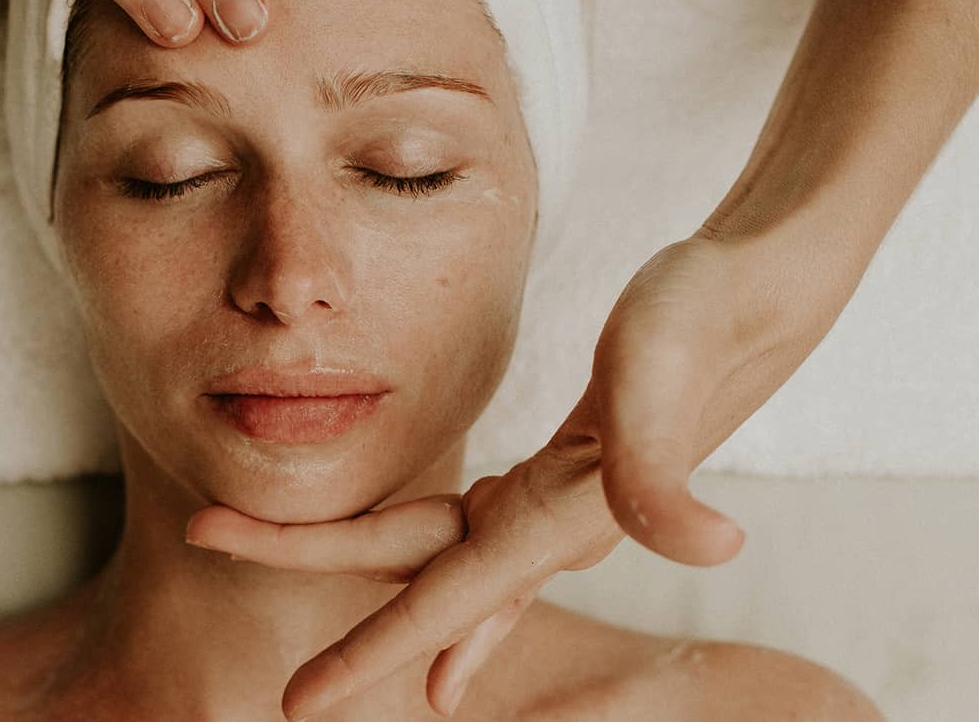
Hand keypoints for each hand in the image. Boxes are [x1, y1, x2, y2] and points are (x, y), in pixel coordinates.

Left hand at [185, 230, 862, 718]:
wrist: (758, 298)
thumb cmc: (703, 322)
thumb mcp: (663, 379)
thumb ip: (664, 469)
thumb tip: (715, 549)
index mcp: (553, 521)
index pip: (440, 603)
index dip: (367, 651)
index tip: (296, 700)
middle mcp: (548, 532)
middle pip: (408, 572)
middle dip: (314, 571)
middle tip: (220, 567)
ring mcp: (552, 511)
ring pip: (432, 560)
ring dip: (354, 564)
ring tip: (284, 579)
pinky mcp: (559, 479)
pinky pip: (476, 543)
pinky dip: (438, 578)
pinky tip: (429, 598)